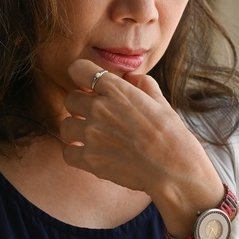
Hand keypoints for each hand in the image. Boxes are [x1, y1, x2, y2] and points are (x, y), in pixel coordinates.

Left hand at [59, 59, 223, 236]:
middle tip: (95, 116)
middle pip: (70, 99)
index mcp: (117, 90)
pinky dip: (76, 153)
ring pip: (65, 125)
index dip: (82, 75)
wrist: (173, 169)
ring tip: (92, 136)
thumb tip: (131, 78)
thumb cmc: (171, 135)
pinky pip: (67, 152)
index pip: (79, 69)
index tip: (88, 85)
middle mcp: (99, 109)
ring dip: (76, 129)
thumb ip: (143, 84)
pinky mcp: (89, 159)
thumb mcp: (161, 102)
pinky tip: (90, 154)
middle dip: (80, 106)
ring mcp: (92, 134)